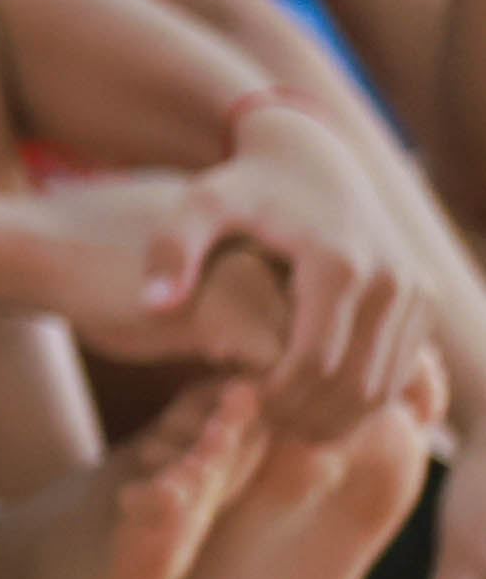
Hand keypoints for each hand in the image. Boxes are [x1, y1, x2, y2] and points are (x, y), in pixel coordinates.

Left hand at [112, 106, 427, 434]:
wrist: (311, 156)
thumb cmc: (243, 187)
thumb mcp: (199, 207)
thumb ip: (171, 251)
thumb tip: (155, 304)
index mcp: (337, 264)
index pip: (312, 364)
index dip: (273, 400)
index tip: (235, 405)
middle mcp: (391, 279)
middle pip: (354, 385)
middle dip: (304, 416)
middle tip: (258, 423)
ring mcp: (415, 291)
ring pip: (382, 387)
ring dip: (333, 416)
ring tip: (279, 418)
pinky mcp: (424, 300)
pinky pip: (398, 371)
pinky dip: (357, 398)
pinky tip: (309, 398)